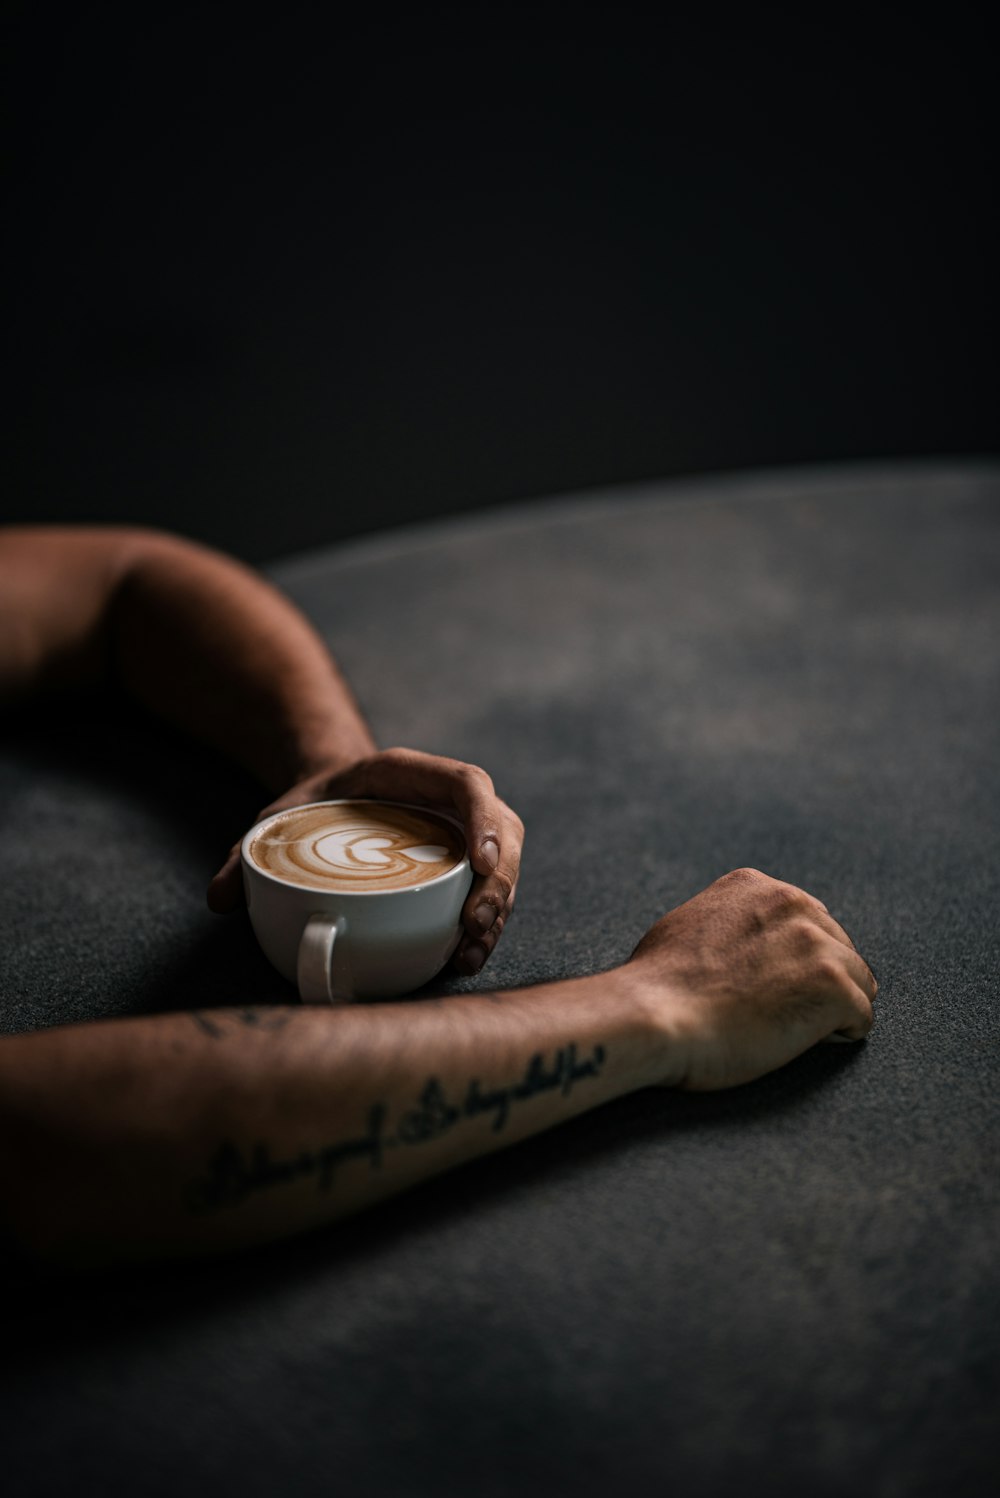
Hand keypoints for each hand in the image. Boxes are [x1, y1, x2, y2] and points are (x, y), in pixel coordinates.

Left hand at [208, 747, 523, 976]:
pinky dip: (486, 923)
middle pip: (502, 829)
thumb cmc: (311, 805)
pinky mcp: (465, 864)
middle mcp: (450, 799)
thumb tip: (219, 898)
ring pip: (504, 864)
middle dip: (499, 880)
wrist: (330, 798)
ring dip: (498, 910)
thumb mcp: (276, 819)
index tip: (480, 863)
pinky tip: (465, 957)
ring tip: (470, 953)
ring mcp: (465, 831)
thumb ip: (246, 852)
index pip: (466, 783)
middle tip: (473, 925)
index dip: (484, 819)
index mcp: (411, 773)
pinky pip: (491, 889)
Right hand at [626, 868, 876, 1089]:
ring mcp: (818, 944)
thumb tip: (737, 938)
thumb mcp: (688, 923)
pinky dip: (839, 1035)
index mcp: (757, 887)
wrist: (654, 1015)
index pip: (807, 921)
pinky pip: (861, 1018)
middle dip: (817, 981)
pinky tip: (801, 1041)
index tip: (770, 985)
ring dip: (831, 1008)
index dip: (792, 960)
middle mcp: (794, 904)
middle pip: (838, 948)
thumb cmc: (658, 985)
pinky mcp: (833, 987)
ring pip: (858, 982)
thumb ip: (725, 920)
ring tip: (787, 1029)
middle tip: (778, 1011)